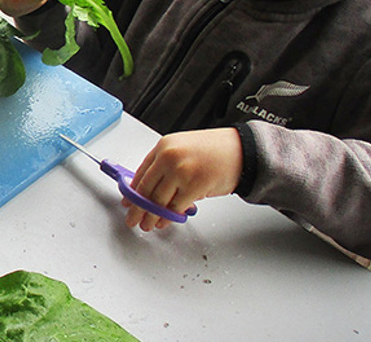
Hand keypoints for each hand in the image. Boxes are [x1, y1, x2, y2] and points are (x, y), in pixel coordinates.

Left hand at [124, 128, 242, 230]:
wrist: (243, 151)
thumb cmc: (216, 150)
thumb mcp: (183, 149)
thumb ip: (165, 166)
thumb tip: (149, 188)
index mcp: (163, 146)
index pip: (140, 173)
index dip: (132, 191)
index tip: (128, 201)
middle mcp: (169, 157)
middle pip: (145, 189)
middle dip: (137, 208)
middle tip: (133, 218)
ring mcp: (180, 172)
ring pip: (157, 201)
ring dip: (151, 216)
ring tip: (147, 224)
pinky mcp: (193, 186)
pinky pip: (175, 207)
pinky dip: (168, 218)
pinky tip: (165, 222)